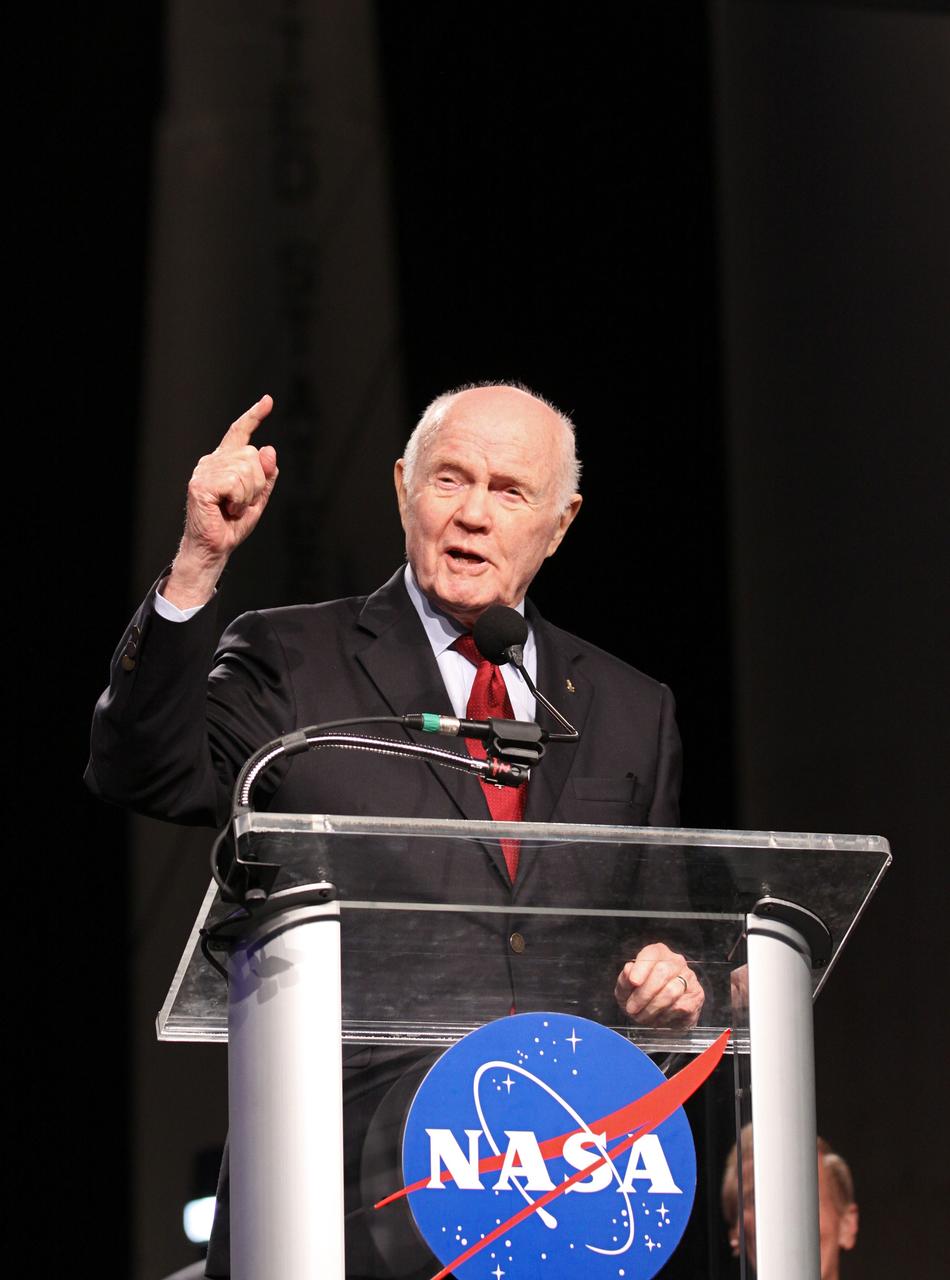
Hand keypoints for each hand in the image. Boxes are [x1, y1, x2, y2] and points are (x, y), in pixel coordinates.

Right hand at [164, 396, 278, 607]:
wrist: (214, 548)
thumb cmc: (232, 525)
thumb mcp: (258, 497)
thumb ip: (266, 474)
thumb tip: (270, 449)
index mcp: (225, 462)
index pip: (240, 433)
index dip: (254, 416)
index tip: (268, 401)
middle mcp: (212, 461)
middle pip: (252, 455)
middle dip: (257, 483)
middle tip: (241, 504)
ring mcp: (204, 471)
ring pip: (246, 470)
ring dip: (248, 495)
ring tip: (233, 508)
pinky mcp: (200, 484)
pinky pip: (236, 483)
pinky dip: (239, 501)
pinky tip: (227, 510)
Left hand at [614, 942, 703, 1029]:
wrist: (661, 1016)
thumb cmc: (641, 996)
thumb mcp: (626, 989)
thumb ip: (625, 980)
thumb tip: (628, 970)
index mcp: (658, 953)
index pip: (652, 953)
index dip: (641, 967)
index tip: (633, 981)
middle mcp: (676, 962)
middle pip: (662, 972)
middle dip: (644, 993)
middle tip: (631, 1008)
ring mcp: (689, 978)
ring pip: (671, 991)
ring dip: (652, 1008)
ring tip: (641, 1017)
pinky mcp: (696, 996)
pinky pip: (679, 1007)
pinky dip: (664, 1016)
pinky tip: (657, 1019)